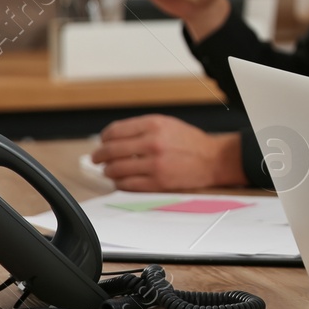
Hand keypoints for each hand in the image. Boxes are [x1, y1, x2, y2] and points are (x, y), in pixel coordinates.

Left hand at [92, 115, 246, 190]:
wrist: (213, 159)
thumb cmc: (190, 142)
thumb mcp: (166, 124)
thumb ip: (140, 129)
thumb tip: (113, 138)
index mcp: (153, 125)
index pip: (115, 131)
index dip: (104, 138)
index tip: (102, 142)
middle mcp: (153, 143)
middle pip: (111, 150)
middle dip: (99, 156)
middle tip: (96, 158)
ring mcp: (155, 164)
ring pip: (116, 169)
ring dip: (108, 171)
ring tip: (109, 171)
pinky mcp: (158, 182)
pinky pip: (128, 185)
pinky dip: (119, 183)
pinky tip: (120, 181)